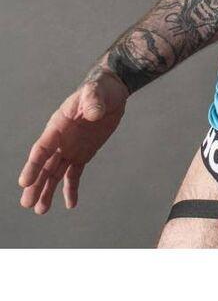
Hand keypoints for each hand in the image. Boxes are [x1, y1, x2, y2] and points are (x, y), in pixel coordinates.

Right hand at [18, 69, 128, 213]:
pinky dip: (71, 188)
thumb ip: (93, 102)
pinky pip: (74, 174)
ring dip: (48, 190)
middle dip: (36, 184)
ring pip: (55, 173)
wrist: (110, 93)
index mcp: (58, 126)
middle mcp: (60, 140)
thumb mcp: (96, 92)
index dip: (33, 165)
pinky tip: (71, 204)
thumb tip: (95, 114)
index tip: (24, 182)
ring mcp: (70, 148)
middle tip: (27, 204)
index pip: (42, 148)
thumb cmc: (100, 89)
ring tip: (40, 210)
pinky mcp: (83, 153)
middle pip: (44, 165)